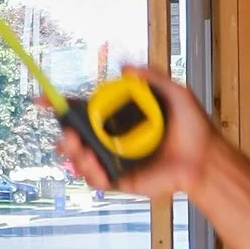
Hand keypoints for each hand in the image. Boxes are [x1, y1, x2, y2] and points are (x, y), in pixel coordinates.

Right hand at [57, 61, 210, 204]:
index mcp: (120, 118)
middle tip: (68, 132)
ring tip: (79, 148)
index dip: (62, 107)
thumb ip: (151, 77)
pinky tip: (93, 166)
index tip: (43, 101)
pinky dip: (91, 174)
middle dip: (64, 135)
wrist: (206, 158)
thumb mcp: (175, 93)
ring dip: (74, 154)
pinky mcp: (122, 180)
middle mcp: (114, 139)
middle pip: (77, 137)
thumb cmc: (194, 128)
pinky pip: (98, 180)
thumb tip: (126, 68)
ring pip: (82, 160)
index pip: (85, 110)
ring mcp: (116, 160)